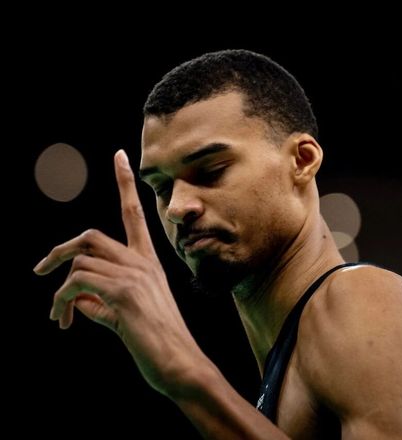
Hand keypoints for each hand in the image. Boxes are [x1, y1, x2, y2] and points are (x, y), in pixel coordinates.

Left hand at [34, 150, 202, 393]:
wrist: (179, 363)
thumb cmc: (157, 344)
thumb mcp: (125, 318)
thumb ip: (100, 303)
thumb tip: (74, 300)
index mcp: (148, 263)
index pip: (134, 214)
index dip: (124, 183)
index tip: (120, 155)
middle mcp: (142, 262)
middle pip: (90, 236)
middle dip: (58, 251)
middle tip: (40, 271)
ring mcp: (134, 274)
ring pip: (78, 263)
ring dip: (58, 292)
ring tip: (59, 318)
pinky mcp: (123, 291)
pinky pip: (76, 283)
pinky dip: (61, 301)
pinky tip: (66, 321)